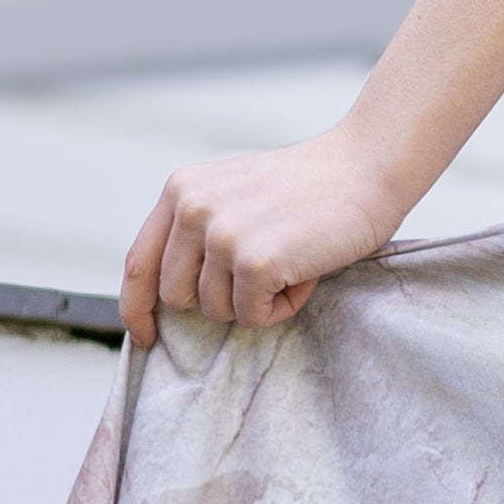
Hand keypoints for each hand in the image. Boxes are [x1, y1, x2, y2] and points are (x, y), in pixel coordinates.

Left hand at [121, 129, 411, 344]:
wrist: (367, 168)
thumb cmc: (311, 188)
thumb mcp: (234, 194)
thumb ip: (198, 229)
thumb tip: (172, 296)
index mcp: (181, 190)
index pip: (139, 262)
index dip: (136, 307)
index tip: (146, 335)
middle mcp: (192, 209)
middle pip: (176, 296)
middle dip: (219, 298)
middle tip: (264, 271)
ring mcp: (222, 235)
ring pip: (216, 310)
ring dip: (255, 301)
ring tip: (291, 264)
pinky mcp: (254, 261)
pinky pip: (253, 316)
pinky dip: (283, 306)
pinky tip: (305, 273)